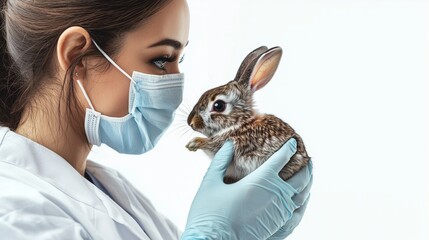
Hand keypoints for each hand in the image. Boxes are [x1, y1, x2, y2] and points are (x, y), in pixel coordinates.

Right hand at [181, 138, 312, 239]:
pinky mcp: (280, 225)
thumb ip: (221, 161)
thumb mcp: (210, 182)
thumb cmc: (209, 213)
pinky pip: (299, 210)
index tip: (293, 142)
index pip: (281, 159)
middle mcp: (276, 194)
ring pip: (303, 193)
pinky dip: (304, 199)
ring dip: (308, 181)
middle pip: (300, 177)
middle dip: (305, 165)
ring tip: (308, 175)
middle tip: (307, 159)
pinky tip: (302, 197)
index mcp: (260, 180)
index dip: (289, 148)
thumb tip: (228, 144)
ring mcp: (280, 211)